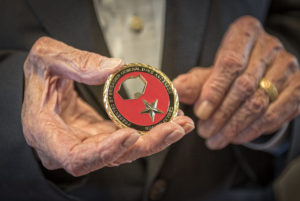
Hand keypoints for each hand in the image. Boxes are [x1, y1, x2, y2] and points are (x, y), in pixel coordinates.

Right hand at [22, 37, 193, 175]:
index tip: (131, 135)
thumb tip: (114, 69)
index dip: (105, 151)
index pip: (77, 157)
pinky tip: (168, 119)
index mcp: (47, 132)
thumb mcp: (47, 58)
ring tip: (181, 123)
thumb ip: (76, 62)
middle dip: (146, 144)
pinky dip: (148, 130)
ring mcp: (87, 142)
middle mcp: (69, 144)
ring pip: (124, 150)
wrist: (40, 81)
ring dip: (155, 138)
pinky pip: (127, 137)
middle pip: (111, 156)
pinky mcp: (100, 135)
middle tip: (175, 127)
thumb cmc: (37, 74)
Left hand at [173, 16, 299, 149]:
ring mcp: (287, 68)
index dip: (214, 90)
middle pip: (245, 85)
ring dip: (234, 126)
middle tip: (204, 132)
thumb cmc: (230, 69)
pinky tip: (236, 137)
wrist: (261, 69)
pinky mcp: (297, 88)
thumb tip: (176, 89)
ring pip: (260, 103)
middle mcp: (270, 47)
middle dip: (221, 114)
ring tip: (215, 139)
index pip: (230, 63)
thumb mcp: (210, 71)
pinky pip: (276, 114)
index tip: (200, 112)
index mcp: (245, 34)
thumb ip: (195, 81)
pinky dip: (253, 130)